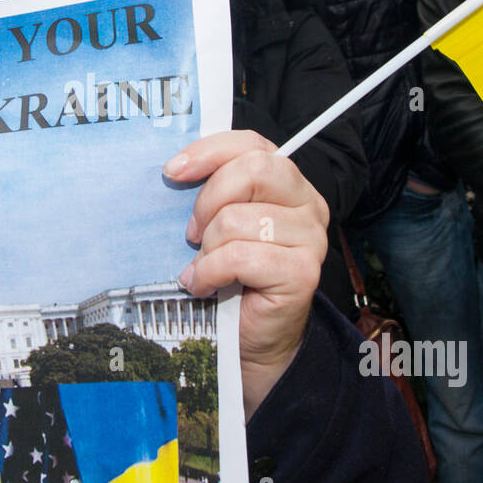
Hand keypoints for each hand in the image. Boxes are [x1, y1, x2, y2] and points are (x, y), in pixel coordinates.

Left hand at [163, 130, 328, 419]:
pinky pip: (240, 257)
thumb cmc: (230, 277)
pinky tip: (204, 285)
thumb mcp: (217, 224)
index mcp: (287, 183)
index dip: (209, 152)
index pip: (252, 144)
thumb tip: (173, 170)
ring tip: (203, 267)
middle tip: (191, 232)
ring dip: (208, 248)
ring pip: (239, 219)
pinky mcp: (303, 273)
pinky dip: (210, 272)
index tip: (172, 171)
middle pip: (253, 170)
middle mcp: (307, 204)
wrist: (250, 339)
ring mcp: (310, 239)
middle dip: (208, 200)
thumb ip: (211, 194)